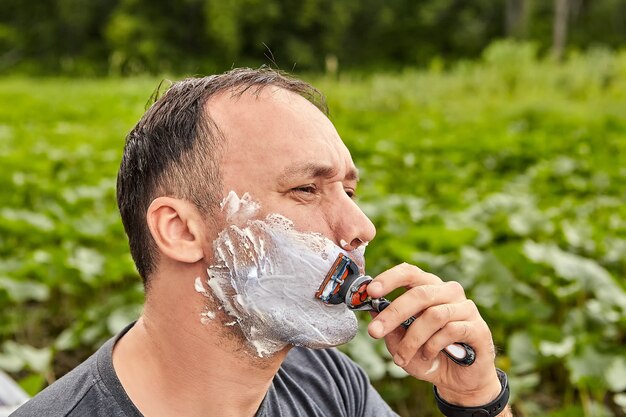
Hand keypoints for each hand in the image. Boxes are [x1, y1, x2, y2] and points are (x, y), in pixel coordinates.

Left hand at [366, 263, 503, 406]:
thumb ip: (388, 325)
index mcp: (428, 287)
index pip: (409, 272)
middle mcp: (448, 292)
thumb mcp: (401, 342)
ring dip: (412, 340)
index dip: (389, 278)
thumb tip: (371, 309)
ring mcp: (465, 308)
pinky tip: (428, 355)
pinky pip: (451, 331)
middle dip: (393, 313)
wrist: (458, 380)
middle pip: (419, 293)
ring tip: (401, 358)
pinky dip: (433, 346)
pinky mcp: (477, 327)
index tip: (371, 291)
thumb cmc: (428, 354)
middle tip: (374, 332)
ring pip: (433, 315)